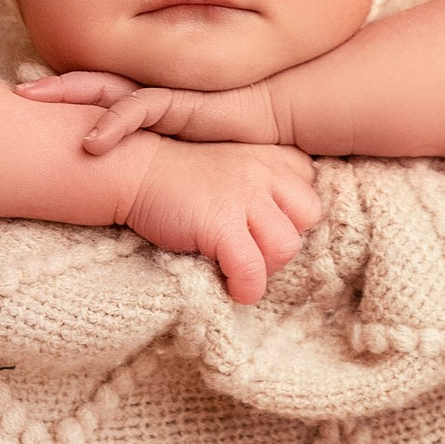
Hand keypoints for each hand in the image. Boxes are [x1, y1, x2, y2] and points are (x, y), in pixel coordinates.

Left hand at [16, 71, 281, 152]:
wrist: (280, 114)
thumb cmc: (238, 136)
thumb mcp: (189, 152)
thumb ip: (163, 162)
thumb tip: (135, 187)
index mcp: (149, 106)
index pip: (99, 97)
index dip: (67, 99)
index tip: (29, 105)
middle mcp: (150, 96)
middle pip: (91, 86)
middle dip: (53, 88)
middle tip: (15, 90)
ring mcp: (164, 95)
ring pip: (104, 89)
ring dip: (66, 94)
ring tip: (31, 98)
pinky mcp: (181, 103)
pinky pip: (139, 107)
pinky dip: (113, 123)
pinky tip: (90, 140)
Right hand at [115, 138, 319, 303]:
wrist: (134, 169)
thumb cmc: (182, 175)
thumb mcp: (235, 165)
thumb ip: (266, 185)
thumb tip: (286, 234)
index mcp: (271, 155)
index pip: (310, 193)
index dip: (289, 218)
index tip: (263, 228)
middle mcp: (264, 170)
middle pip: (308, 217)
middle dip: (284, 241)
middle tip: (252, 251)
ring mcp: (244, 195)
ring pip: (287, 246)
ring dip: (266, 266)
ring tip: (240, 268)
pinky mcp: (220, 223)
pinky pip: (252, 270)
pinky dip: (246, 288)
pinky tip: (231, 287)